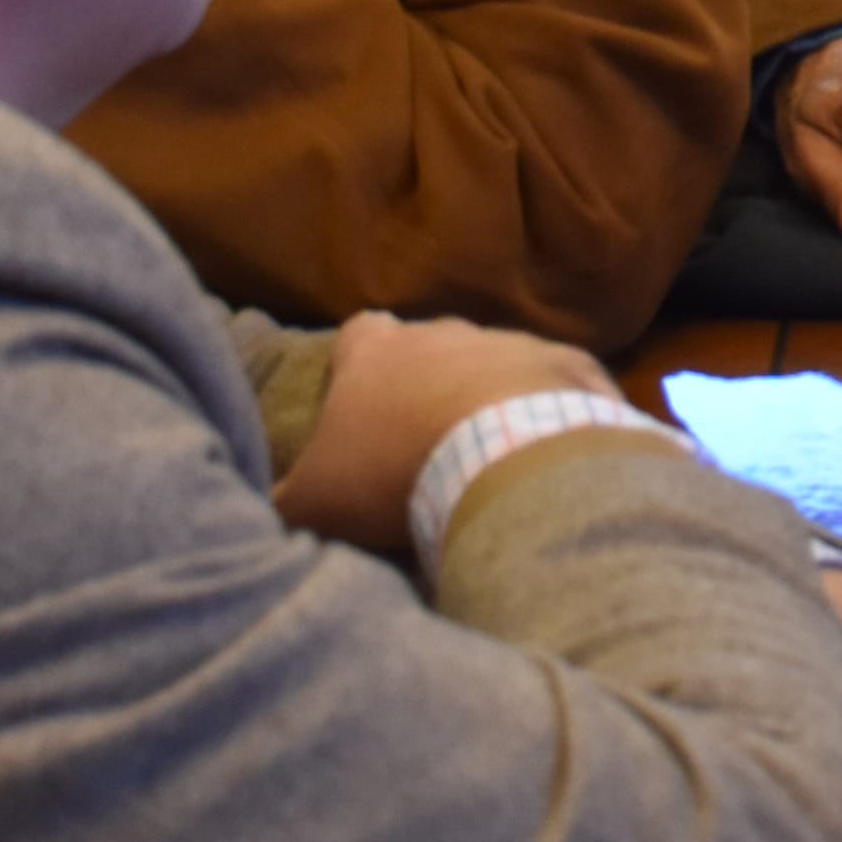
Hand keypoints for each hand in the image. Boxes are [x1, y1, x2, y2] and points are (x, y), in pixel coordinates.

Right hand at [268, 309, 622, 550]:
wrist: (507, 457)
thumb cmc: (396, 470)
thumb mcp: (317, 500)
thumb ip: (287, 499)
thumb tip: (270, 510)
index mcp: (378, 350)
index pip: (358, 334)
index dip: (356, 365)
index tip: (359, 401)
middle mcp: (445, 332)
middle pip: (429, 348)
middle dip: (428, 384)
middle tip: (426, 441)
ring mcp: (513, 343)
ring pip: (495, 364)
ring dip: (490, 399)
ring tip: (489, 455)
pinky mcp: (571, 366)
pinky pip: (556, 386)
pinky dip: (550, 414)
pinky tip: (547, 455)